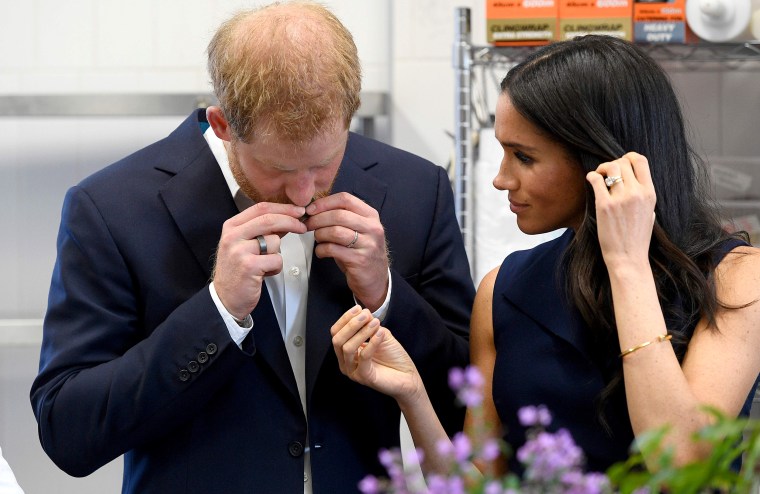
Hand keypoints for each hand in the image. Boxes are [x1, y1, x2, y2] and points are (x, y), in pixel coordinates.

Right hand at [213, 202, 306, 318]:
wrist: (225, 298)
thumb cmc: (237, 271)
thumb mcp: (245, 244)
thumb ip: (263, 230)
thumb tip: (288, 218)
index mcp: (231, 227)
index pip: (260, 208)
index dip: (283, 208)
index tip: (298, 211)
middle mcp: (233, 236)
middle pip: (269, 219)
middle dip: (291, 221)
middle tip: (302, 227)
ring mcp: (239, 251)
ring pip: (275, 241)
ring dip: (277, 254)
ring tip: (264, 264)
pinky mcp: (249, 266)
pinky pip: (276, 260)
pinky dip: (275, 268)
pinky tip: (263, 274)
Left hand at [305, 193, 388, 310]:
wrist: (376, 278)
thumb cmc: (361, 251)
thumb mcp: (357, 229)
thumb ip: (342, 217)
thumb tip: (314, 209)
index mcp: (370, 215)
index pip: (345, 199)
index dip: (324, 202)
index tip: (311, 209)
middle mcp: (372, 228)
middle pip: (338, 215)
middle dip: (317, 219)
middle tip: (307, 225)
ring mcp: (367, 244)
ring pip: (335, 232)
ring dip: (320, 234)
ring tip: (317, 239)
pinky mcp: (359, 260)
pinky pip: (333, 249)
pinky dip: (321, 250)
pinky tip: (321, 252)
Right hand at [331, 306, 422, 403]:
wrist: (408, 376)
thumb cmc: (393, 357)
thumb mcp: (380, 335)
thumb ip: (370, 325)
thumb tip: (364, 313)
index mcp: (346, 352)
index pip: (336, 333)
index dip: (345, 319)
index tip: (359, 308)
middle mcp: (346, 363)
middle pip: (337, 340)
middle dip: (351, 324)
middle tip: (366, 314)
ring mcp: (353, 372)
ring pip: (347, 348)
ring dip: (361, 331)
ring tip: (376, 322)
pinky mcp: (364, 377)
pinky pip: (363, 357)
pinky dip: (372, 342)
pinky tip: (381, 333)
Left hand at [586, 152, 656, 270]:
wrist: (628, 257)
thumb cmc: (637, 238)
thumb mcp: (650, 213)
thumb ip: (644, 196)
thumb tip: (634, 181)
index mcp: (650, 193)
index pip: (641, 161)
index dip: (629, 157)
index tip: (622, 162)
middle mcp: (637, 193)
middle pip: (623, 162)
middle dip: (613, 163)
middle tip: (607, 172)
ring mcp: (621, 199)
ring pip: (610, 167)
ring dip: (602, 168)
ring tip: (599, 176)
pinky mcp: (604, 206)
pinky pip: (596, 180)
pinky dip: (591, 176)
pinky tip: (590, 179)